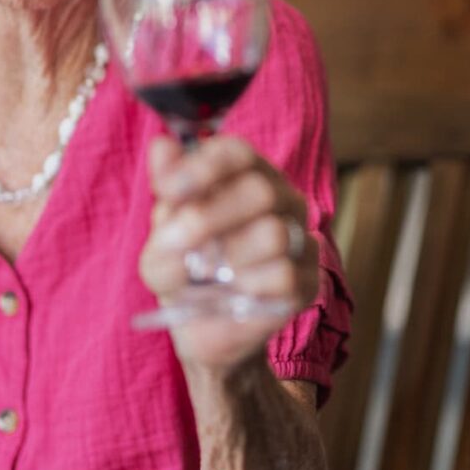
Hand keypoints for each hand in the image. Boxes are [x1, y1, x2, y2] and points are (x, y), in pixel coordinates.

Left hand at [140, 135, 318, 370]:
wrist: (199, 325)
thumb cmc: (184, 264)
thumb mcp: (164, 230)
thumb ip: (167, 190)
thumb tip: (162, 144)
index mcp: (245, 174)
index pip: (238, 152)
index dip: (204, 166)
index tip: (167, 189)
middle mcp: (281, 199)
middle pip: (260, 190)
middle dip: (208, 217)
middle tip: (174, 243)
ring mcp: (300, 239)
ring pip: (274, 234)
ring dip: (226, 257)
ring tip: (203, 272)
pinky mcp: (308, 282)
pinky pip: (282, 276)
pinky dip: (245, 288)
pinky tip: (231, 293)